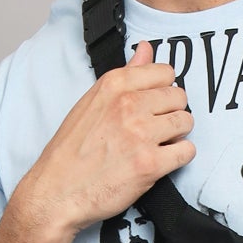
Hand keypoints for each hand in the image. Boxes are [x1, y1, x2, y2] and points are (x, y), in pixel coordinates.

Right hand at [14, 42, 195, 238]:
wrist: (56, 193)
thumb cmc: (70, 152)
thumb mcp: (91, 103)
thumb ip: (125, 75)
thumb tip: (146, 49)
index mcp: (114, 85)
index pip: (165, 72)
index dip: (162, 91)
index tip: (152, 105)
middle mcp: (129, 105)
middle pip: (179, 97)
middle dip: (170, 113)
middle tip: (153, 130)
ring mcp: (141, 134)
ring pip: (185, 122)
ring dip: (176, 135)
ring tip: (156, 145)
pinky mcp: (150, 164)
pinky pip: (186, 151)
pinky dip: (178, 157)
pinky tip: (160, 161)